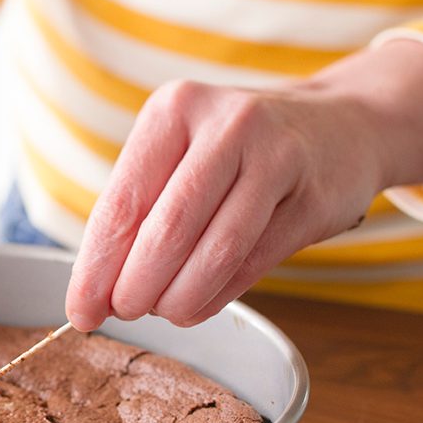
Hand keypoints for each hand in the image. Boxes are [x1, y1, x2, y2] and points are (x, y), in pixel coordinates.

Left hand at [66, 81, 382, 329]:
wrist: (342, 128)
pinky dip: (215, 297)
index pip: (122, 203)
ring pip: (214, 253)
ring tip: (163, 311)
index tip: (80, 310)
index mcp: (176, 109)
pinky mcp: (313, 201)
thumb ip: (137, 214)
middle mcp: (228, 125)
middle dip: (136, 287)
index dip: (96, 266)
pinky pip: (252, 265)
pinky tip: (196, 306)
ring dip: (177, 298)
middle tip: (123, 312)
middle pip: (167, 230)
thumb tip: (92, 295)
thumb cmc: (236, 151)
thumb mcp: (180, 154)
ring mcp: (277, 159)